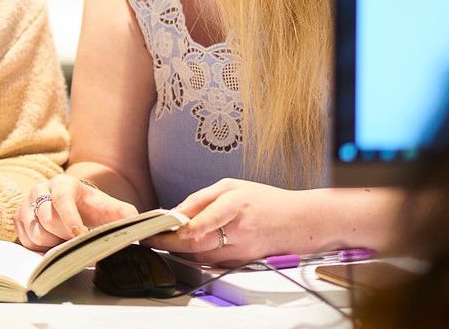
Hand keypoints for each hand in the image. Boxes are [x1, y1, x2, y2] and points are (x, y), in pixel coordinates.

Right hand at [15, 175, 136, 250]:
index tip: (81, 236)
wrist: (82, 211)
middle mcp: (42, 189)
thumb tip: (136, 233)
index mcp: (64, 183)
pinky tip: (53, 242)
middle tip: (77, 238)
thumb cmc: (100, 212)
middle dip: (64, 235)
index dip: (70, 219)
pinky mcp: (20, 218)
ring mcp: (28, 203)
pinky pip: (25, 240)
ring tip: (65, 239)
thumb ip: (128, 218)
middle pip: (47, 220)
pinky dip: (40, 247)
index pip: (62, 198)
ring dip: (53, 242)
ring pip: (35, 231)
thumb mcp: (119, 213)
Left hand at [143, 178, 303, 265]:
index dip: (181, 227)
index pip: (204, 220)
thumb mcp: (232, 186)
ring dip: (179, 250)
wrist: (299, 222)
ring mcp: (241, 250)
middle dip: (170, 242)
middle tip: (149, 238)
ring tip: (162, 240)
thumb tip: (176, 212)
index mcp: (236, 205)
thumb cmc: (266, 201)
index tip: (163, 228)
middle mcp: (239, 230)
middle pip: (197, 242)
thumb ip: (202, 198)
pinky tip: (186, 247)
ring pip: (202, 255)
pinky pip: (212, 261)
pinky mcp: (242, 262)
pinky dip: (196, 255)